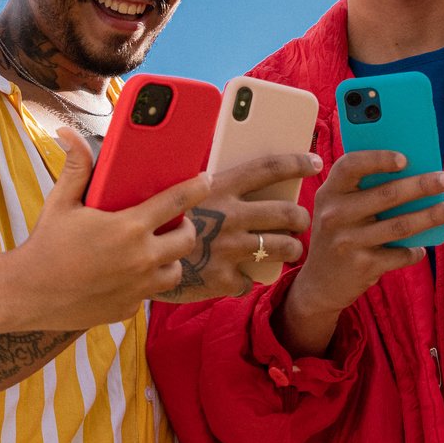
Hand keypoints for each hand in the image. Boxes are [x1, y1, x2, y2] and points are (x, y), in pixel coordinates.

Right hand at [8, 128, 210, 329]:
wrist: (27, 294)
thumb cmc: (46, 245)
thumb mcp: (61, 202)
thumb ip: (76, 167)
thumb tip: (68, 133)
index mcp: (129, 228)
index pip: (176, 201)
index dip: (196, 188)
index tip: (205, 180)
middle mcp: (141, 259)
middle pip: (186, 240)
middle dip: (185, 228)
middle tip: (172, 222)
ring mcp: (137, 288)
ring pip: (174, 271)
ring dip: (170, 259)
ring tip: (155, 250)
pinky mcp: (128, 308)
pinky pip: (149, 294)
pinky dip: (145, 283)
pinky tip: (129, 274)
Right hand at [153, 152, 317, 302]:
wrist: (128, 261)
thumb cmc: (153, 220)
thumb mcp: (176, 191)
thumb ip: (206, 185)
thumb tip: (229, 172)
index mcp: (219, 187)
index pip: (268, 168)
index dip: (296, 163)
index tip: (315, 161)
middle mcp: (230, 217)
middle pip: (287, 213)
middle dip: (301, 218)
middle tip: (299, 221)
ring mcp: (229, 250)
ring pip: (283, 248)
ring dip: (291, 248)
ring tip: (288, 248)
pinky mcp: (223, 280)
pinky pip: (251, 281)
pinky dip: (247, 279)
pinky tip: (240, 276)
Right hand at [275, 149, 443, 355]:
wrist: (318, 284)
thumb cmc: (338, 235)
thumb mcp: (336, 209)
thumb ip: (360, 192)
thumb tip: (413, 174)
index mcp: (329, 193)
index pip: (350, 166)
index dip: (378, 158)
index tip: (405, 158)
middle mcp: (335, 215)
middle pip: (386, 194)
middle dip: (422, 185)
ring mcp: (348, 242)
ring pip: (400, 225)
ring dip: (431, 216)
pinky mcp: (362, 266)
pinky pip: (400, 254)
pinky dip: (416, 251)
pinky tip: (423, 248)